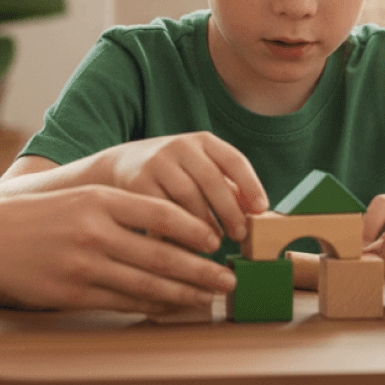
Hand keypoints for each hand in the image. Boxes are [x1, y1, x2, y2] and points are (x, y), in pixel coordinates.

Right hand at [0, 185, 235, 313]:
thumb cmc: (36, 218)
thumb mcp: (78, 200)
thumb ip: (118, 211)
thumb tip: (171, 229)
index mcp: (99, 199)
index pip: (161, 214)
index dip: (194, 230)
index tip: (215, 242)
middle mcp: (94, 230)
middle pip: (161, 254)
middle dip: (201, 270)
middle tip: (228, 279)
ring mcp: (82, 264)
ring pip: (146, 284)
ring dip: (183, 294)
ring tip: (207, 299)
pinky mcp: (71, 293)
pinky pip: (122, 302)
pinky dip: (151, 307)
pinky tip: (170, 308)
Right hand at [97, 132, 267, 240]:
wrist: (123, 164)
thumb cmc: (176, 173)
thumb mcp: (201, 169)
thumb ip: (228, 187)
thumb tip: (259, 215)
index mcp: (203, 141)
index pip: (234, 159)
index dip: (251, 185)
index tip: (261, 209)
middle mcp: (180, 146)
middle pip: (211, 180)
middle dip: (229, 211)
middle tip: (239, 235)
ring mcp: (157, 162)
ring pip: (188, 197)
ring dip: (204, 224)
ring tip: (214, 243)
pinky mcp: (137, 182)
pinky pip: (162, 210)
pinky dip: (178, 230)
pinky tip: (186, 243)